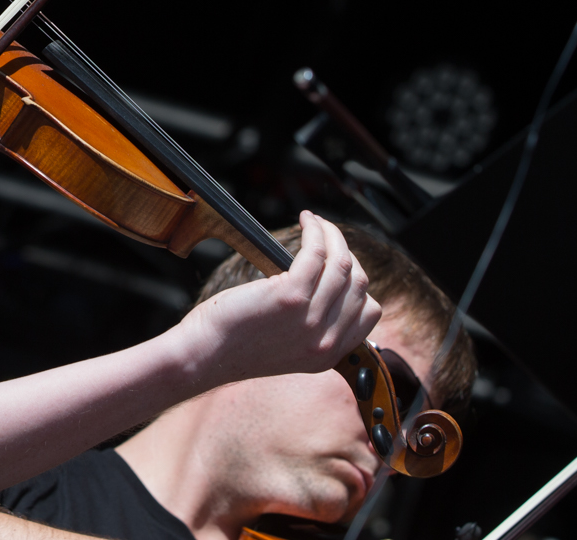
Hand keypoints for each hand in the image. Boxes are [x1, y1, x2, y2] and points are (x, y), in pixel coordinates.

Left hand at [174, 211, 380, 386]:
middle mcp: (326, 341)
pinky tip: (307, 221)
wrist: (206, 353)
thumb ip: (313, 328)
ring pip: (343, 264)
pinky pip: (316, 253)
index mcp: (329, 355)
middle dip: (346, 252)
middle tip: (327, 236)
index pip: (370, 312)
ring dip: (332, 235)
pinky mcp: (290, 296)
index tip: (339, 263)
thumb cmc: (236, 342)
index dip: (358, 281)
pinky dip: (316, 230)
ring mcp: (311, 319)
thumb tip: (324, 285)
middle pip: (360, 284)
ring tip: (317, 223)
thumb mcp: (289, 347)